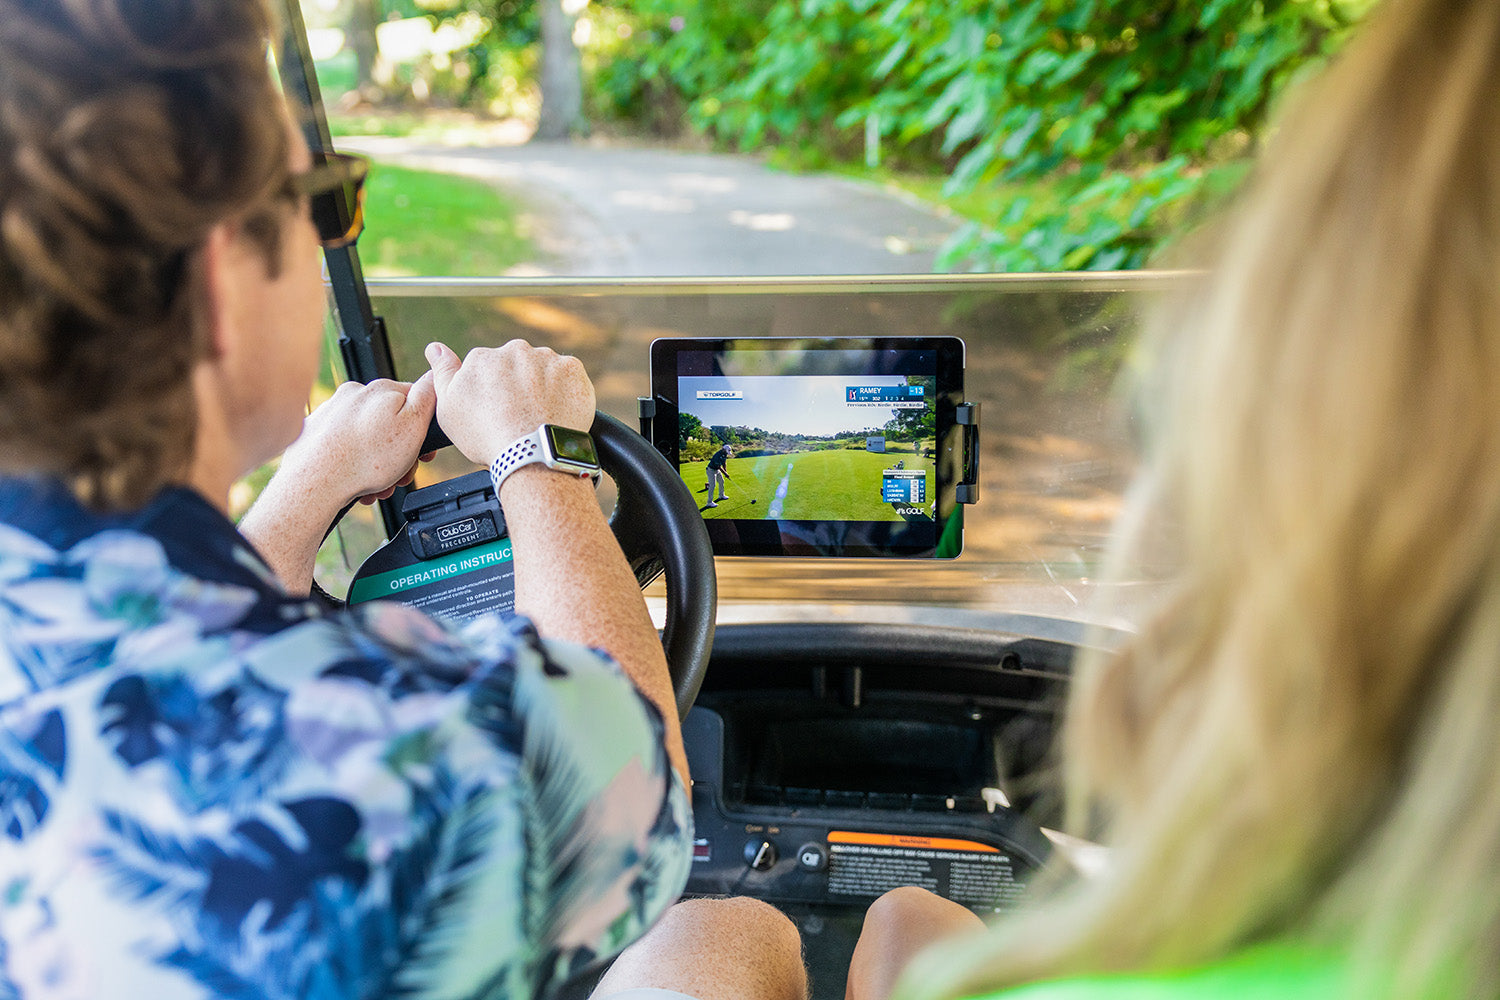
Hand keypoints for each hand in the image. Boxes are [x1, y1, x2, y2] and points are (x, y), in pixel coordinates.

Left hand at [282, 375, 437, 508]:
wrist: (315, 482)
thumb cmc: (366, 459)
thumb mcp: (413, 426)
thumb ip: (427, 397)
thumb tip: (433, 375)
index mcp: (381, 389)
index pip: (414, 401)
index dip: (423, 430)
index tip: (424, 454)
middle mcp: (354, 394)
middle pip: (389, 422)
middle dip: (399, 453)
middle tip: (399, 476)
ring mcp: (331, 412)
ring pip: (366, 437)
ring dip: (377, 464)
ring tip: (377, 486)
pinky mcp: (314, 431)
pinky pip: (343, 446)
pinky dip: (353, 463)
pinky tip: (356, 482)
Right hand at [425, 340, 595, 465]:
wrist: (531, 452)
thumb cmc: (486, 436)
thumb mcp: (448, 408)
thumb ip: (442, 373)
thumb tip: (434, 348)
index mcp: (483, 358)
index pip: (488, 369)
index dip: (493, 393)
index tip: (497, 412)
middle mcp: (515, 350)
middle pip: (517, 366)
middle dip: (519, 386)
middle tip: (520, 416)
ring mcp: (546, 358)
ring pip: (544, 370)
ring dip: (543, 387)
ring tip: (539, 417)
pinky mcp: (573, 369)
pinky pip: (569, 377)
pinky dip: (566, 392)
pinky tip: (557, 412)